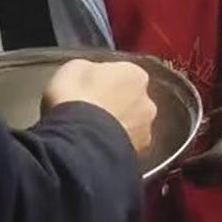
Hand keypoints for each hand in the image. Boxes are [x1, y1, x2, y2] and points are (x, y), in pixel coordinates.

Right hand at [41, 59, 156, 153]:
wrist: (79, 140)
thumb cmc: (75, 97)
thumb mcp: (74, 68)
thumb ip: (92, 69)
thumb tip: (93, 76)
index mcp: (135, 74)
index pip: (122, 74)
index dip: (104, 81)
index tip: (88, 88)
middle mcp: (147, 101)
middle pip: (130, 100)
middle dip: (114, 105)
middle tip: (90, 111)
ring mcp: (145, 130)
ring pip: (130, 125)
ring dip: (116, 127)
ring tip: (91, 133)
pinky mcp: (138, 153)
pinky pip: (124, 145)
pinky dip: (113, 145)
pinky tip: (95, 147)